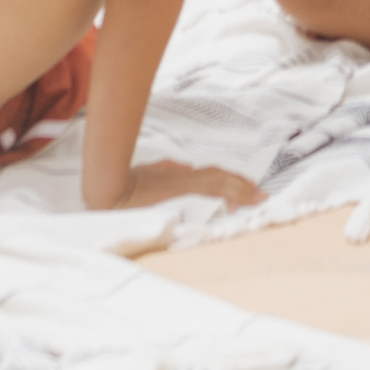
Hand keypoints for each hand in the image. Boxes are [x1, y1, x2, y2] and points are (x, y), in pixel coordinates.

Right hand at [108, 160, 263, 210]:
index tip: (248, 189)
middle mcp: (185, 177)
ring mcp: (182, 184)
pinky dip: (224, 193)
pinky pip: (207, 190)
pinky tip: (237, 202)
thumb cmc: (126, 184)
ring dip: (238, 190)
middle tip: (260, 194)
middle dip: (241, 186)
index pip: (212, 177)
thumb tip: (188, 167)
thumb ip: (169, 169)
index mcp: (181, 177)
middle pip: (219, 178)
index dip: (231, 182)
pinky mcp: (178, 191)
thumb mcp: (151, 174)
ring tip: (256, 198)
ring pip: (217, 182)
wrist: (109, 189)